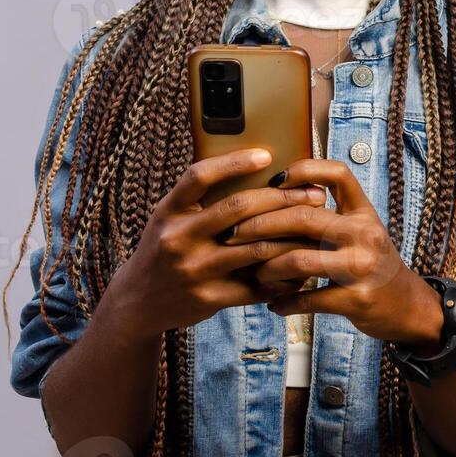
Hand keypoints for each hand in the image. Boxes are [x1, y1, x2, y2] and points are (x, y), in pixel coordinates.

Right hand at [97, 148, 329, 342]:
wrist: (139, 302)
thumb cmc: (166, 248)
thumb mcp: (170, 217)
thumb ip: (200, 198)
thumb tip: (254, 168)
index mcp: (168, 211)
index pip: (199, 176)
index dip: (233, 162)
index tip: (267, 155)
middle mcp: (178, 238)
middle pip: (238, 209)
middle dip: (283, 199)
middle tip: (314, 194)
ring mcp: (194, 270)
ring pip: (256, 249)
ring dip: (292, 238)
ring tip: (316, 228)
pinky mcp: (209, 298)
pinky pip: (256, 285)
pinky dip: (283, 275)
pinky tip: (302, 266)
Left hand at [222, 158, 444, 348]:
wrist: (408, 307)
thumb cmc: (374, 265)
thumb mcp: (362, 231)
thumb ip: (331, 215)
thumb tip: (280, 193)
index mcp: (364, 212)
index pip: (338, 174)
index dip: (304, 169)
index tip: (274, 180)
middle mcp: (365, 233)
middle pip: (304, 216)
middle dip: (260, 224)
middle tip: (234, 234)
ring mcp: (362, 267)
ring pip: (299, 259)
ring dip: (267, 268)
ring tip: (254, 274)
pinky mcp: (357, 299)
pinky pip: (309, 299)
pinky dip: (284, 302)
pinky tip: (272, 303)